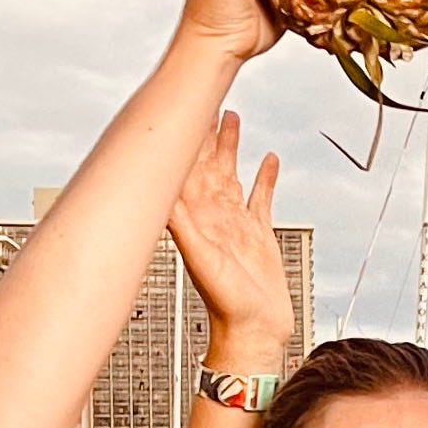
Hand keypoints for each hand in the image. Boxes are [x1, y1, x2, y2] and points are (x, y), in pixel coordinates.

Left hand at [169, 112, 293, 362]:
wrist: (252, 336)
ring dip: (230, 145)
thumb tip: (158, 186)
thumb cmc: (225, 305)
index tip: (186, 98)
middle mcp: (212, 214)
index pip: (185, 163)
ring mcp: (234, 223)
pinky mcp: (258, 235)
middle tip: (208, 92)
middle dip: (205, 129)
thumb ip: (181, 222)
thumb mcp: (201, 258)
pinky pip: (261, 198)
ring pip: (231, 173)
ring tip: (231, 115)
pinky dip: (265, 177)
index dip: (185, 132)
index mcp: (195, 215)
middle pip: (206, 160)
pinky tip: (270, 160)